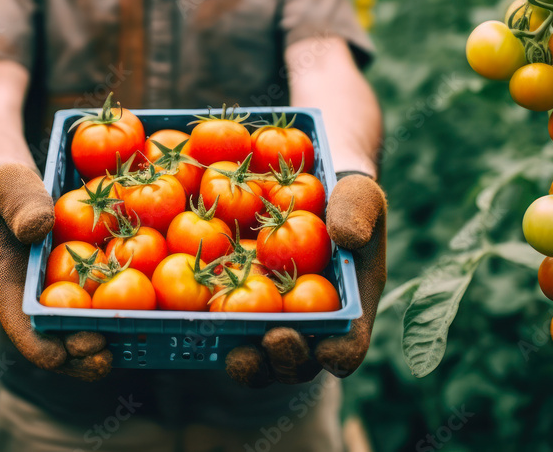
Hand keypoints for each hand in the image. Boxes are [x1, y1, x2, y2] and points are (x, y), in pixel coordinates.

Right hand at [0, 163, 111, 380]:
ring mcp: (49, 295)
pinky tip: (141, 315)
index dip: (47, 347)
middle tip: (108, 355)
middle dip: (78, 357)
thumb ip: (21, 205)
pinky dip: (111, 317)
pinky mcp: (71, 286)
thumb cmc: (8, 183)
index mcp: (4, 282)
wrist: (14, 184)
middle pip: (49, 344)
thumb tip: (41, 229)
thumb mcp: (8, 184)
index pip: (20, 329)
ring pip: (72, 334)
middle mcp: (25, 298)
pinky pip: (90, 308)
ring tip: (129, 347)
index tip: (79, 346)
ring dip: (98, 346)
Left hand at [225, 174, 386, 385]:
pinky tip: (195, 316)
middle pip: (299, 362)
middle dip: (285, 360)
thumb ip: (357, 211)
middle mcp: (310, 324)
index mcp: (347, 306)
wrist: (303, 191)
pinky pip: (225, 326)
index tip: (328, 351)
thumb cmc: (339, 195)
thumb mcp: (357, 194)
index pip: (349, 343)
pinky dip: (213, 327)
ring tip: (232, 348)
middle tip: (273, 339)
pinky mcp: (237, 306)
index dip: (341, 354)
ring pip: (259, 356)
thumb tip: (347, 236)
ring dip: (246, 360)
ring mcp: (272, 318)